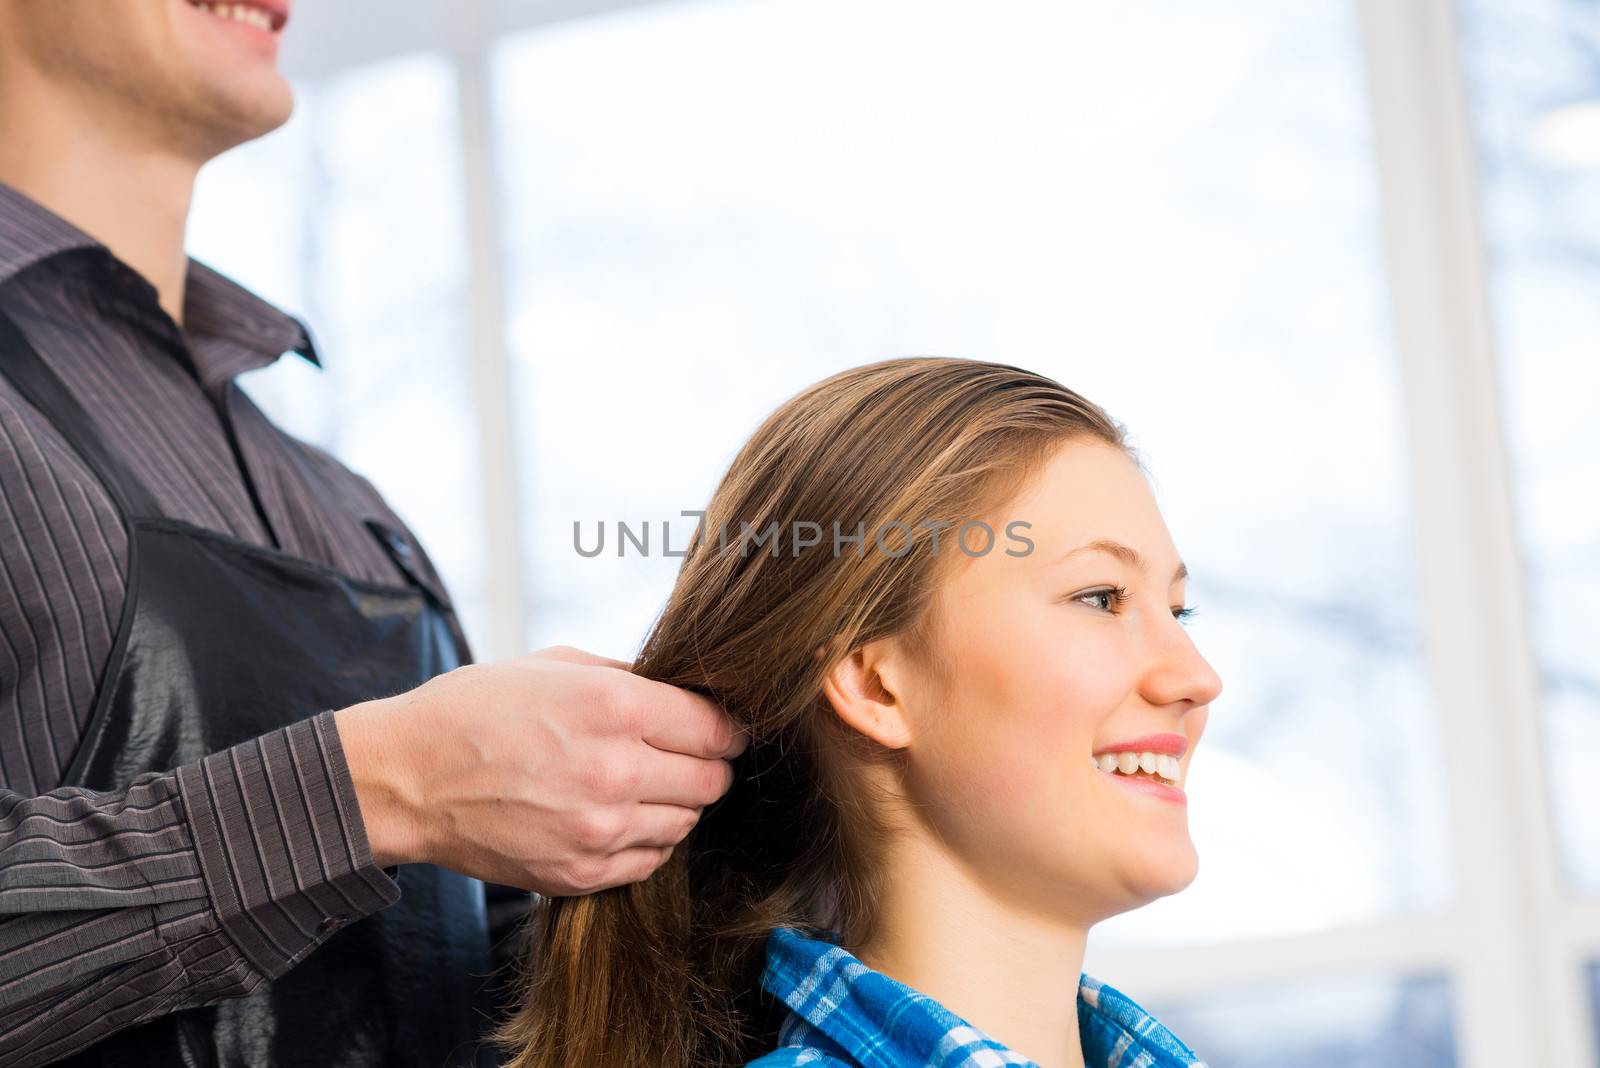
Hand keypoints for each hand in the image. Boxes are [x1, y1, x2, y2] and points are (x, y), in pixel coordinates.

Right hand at [335, 645, 746, 894]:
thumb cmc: (476, 710)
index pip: (716, 729)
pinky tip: (615, 816)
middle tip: (683, 755)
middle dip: (707, 765)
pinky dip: (645, 839)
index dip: (726, 728)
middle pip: (712, 781)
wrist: (407, 779)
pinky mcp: (581, 874)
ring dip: (675, 804)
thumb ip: (629, 679)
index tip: (720, 728)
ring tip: (639, 784)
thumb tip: (685, 691)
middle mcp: (614, 772)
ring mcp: (599, 830)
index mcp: (613, 708)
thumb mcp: (556, 666)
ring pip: (686, 823)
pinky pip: (650, 860)